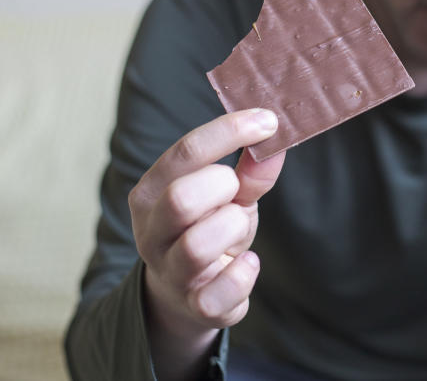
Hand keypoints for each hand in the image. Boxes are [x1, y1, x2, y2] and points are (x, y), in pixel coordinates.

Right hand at [128, 108, 283, 379]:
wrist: (191, 295)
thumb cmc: (210, 229)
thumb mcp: (229, 194)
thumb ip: (251, 169)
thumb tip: (275, 138)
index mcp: (153, 192)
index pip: (184, 153)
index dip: (230, 131)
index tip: (269, 121)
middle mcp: (151, 231)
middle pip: (180, 198)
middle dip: (222, 187)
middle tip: (236, 190)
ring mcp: (170, 272)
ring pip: (197, 245)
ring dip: (232, 227)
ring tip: (237, 226)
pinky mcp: (195, 306)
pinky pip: (222, 290)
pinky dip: (245, 272)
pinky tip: (247, 261)